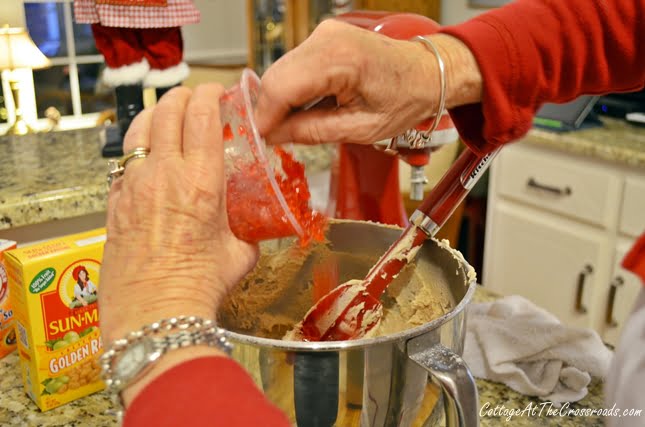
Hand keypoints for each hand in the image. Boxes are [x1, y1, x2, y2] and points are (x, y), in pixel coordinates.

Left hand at [100, 84, 258, 344]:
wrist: (153, 313)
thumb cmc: (197, 287)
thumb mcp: (240, 254)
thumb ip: (247, 231)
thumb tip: (252, 228)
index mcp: (200, 181)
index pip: (201, 115)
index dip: (210, 94)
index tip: (217, 93)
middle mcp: (163, 174)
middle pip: (166, 110)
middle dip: (183, 97)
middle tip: (195, 100)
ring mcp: (133, 186)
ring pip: (138, 128)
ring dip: (155, 114)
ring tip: (167, 116)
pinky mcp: (114, 202)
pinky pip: (123, 161)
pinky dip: (138, 149)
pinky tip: (148, 160)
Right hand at [254, 19, 481, 145]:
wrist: (427, 73)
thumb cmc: (405, 98)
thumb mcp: (361, 128)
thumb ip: (313, 131)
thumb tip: (276, 135)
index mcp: (341, 59)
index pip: (282, 86)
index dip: (265, 116)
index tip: (259, 139)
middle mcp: (328, 38)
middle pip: (276, 76)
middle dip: (269, 110)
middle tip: (272, 138)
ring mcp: (324, 34)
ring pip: (281, 70)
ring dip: (280, 100)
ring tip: (292, 126)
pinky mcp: (323, 38)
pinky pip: (294, 65)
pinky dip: (292, 89)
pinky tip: (304, 107)